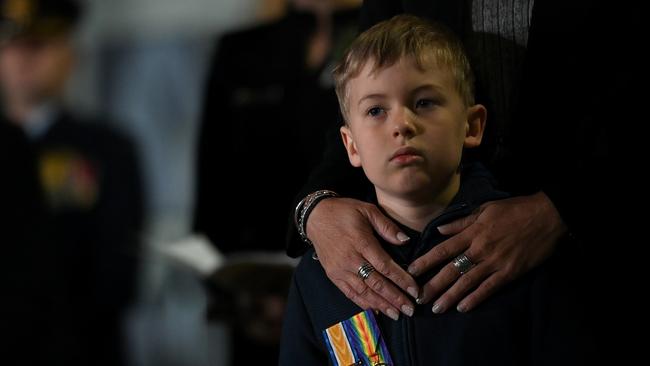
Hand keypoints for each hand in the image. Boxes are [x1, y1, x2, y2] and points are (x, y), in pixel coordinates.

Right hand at [306, 197, 418, 319]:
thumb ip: (387, 226)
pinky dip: (363, 303)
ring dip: (381, 304)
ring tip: (396, 314)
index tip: (414, 290)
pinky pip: (350, 293)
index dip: (401, 280)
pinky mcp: (333, 275)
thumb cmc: (344, 211)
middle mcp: (350, 259)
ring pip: (364, 292)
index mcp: (361, 242)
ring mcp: (340, 270)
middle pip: (376, 283)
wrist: (315, 217)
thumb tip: (405, 241)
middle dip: (395, 298)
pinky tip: (376, 310)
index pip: (385, 266)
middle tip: (410, 309)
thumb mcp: (367, 210)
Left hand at [408, 192, 565, 312]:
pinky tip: (462, 308)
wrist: (547, 216)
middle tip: (418, 298)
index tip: (411, 271)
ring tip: (436, 308)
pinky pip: (489, 288)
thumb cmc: (515, 209)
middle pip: (451, 270)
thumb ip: (460, 222)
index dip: (426, 261)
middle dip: (433, 285)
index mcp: (472, 232)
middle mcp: (480, 249)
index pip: (443, 249)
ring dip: (450, 296)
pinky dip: (475, 299)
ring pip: (467, 282)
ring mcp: (495, 262)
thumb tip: (439, 230)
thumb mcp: (484, 209)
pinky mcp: (510, 272)